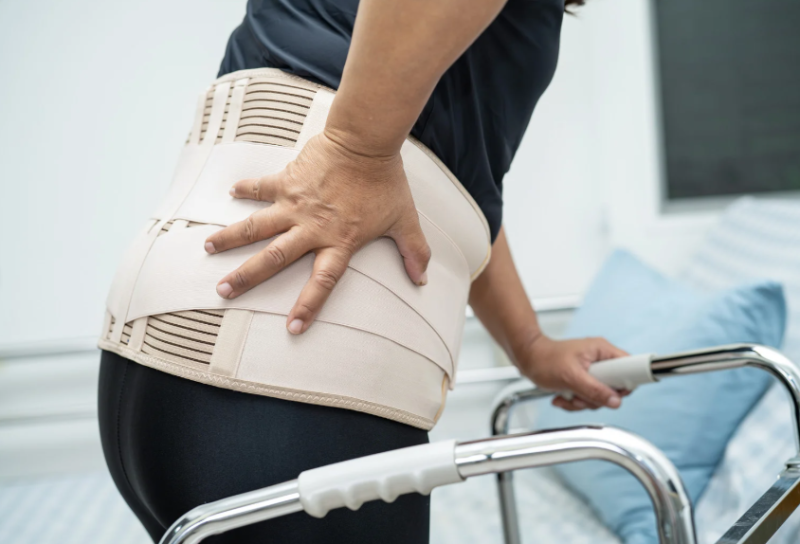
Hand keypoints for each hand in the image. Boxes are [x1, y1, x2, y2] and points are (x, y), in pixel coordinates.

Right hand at [203, 130, 430, 334]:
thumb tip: (423, 280)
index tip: (292, 328)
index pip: (322, 283)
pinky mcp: (287, 180)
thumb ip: (414, 251)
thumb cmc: (385, 183)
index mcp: (338, 242)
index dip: (308, 306)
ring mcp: (295, 204)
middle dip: (247, 277)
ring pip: (256, 226)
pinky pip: (261, 187)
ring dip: (231, 238)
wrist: (367, 142)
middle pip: (274, 258)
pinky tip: (230, 192)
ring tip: (207, 248)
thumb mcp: (404, 220)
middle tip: (223, 291)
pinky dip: (246, 189)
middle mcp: (311, 228)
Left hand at [518, 335, 629, 410]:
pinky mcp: (584, 380)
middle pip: (614, 388)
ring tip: (566, 394)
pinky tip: (561, 396)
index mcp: (602, 350)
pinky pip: (588, 398)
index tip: (613, 392)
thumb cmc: (544, 360)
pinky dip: (574, 402)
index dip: (625, 383)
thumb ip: (594, 390)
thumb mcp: (570, 377)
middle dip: (595, 398)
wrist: (526, 359)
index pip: (629, 366)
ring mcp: (592, 371)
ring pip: (600, 397)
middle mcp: (600, 360)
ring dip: (581, 402)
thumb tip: (615, 401)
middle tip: (578, 394)